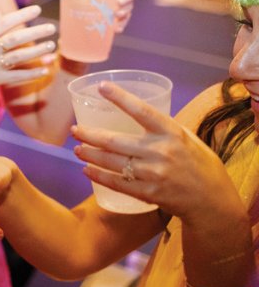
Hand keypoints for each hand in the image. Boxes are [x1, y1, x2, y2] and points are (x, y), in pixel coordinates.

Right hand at [0, 5, 55, 99]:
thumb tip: (0, 14)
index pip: (4, 22)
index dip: (21, 15)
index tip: (37, 9)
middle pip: (15, 38)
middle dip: (35, 32)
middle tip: (51, 28)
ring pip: (18, 57)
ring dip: (36, 51)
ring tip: (51, 46)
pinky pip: (17, 76)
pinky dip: (31, 73)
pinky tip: (44, 69)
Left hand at [72, 82, 234, 220]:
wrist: (212, 200)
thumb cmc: (198, 163)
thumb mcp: (187, 138)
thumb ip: (161, 128)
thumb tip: (132, 113)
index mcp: (172, 133)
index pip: (142, 111)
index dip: (120, 98)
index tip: (101, 87)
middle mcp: (161, 152)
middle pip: (114, 140)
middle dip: (89, 135)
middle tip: (75, 130)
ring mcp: (153, 174)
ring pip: (111, 162)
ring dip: (89, 154)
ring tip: (77, 149)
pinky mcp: (148, 193)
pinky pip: (116, 182)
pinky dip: (98, 176)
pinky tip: (87, 170)